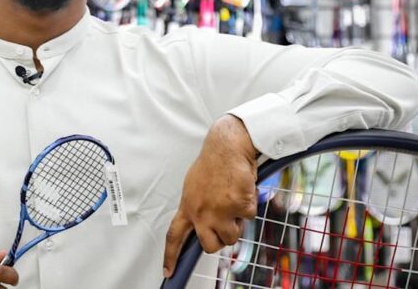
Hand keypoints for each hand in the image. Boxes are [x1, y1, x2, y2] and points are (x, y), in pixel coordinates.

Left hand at [163, 115, 257, 277]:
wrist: (227, 147)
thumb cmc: (212, 164)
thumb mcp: (194, 188)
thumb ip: (197, 208)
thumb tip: (202, 223)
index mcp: (187, 207)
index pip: (174, 236)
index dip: (171, 256)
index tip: (168, 271)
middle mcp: (201, 213)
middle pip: (210, 246)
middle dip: (221, 239)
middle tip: (225, 223)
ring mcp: (220, 212)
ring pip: (232, 237)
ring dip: (237, 223)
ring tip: (233, 201)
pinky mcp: (239, 207)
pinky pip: (249, 217)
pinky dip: (249, 205)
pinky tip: (243, 189)